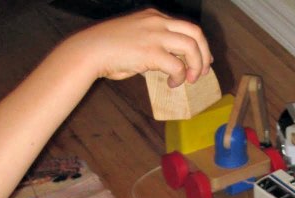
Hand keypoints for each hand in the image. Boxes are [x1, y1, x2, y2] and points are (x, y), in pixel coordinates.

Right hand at [69, 9, 212, 85]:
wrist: (91, 50)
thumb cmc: (108, 50)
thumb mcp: (134, 39)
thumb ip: (152, 46)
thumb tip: (165, 65)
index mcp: (154, 16)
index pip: (186, 26)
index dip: (199, 44)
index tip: (202, 60)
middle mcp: (158, 22)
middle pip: (195, 33)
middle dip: (204, 54)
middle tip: (202, 72)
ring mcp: (155, 36)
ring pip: (191, 47)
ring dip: (196, 66)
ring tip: (191, 80)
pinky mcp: (151, 52)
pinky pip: (178, 66)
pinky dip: (180, 78)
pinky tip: (172, 84)